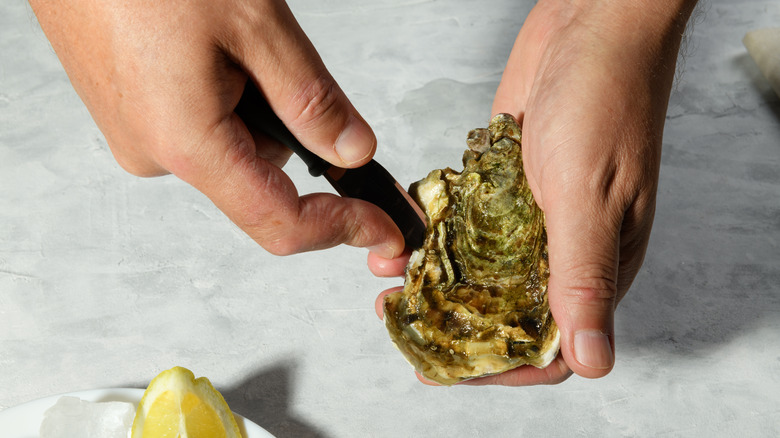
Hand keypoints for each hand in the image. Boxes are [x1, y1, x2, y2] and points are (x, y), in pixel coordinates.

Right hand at [29, 0, 404, 257]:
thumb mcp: (255, 25)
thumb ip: (311, 99)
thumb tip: (352, 151)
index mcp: (187, 143)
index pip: (281, 222)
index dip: (342, 230)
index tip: (383, 231)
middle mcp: (154, 154)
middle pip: (260, 180)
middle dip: (294, 134)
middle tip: (283, 63)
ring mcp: (135, 134)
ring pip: (230, 148)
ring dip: (255, 105)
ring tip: (231, 39)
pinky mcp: (128, 113)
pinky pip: (198, 126)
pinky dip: (224, 96)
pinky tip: (209, 48)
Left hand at [371, 0, 697, 383]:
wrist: (590, 25)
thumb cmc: (608, 100)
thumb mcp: (590, 198)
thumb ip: (584, 278)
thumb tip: (593, 361)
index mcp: (598, 261)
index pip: (551, 343)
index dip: (501, 366)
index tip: (447, 367)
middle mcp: (563, 244)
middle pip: (507, 309)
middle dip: (456, 324)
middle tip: (406, 322)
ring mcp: (531, 213)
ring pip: (482, 266)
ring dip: (439, 279)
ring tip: (393, 281)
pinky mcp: (505, 180)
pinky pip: (469, 220)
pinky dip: (438, 231)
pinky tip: (406, 233)